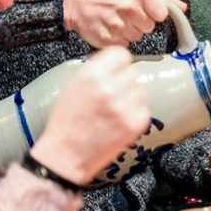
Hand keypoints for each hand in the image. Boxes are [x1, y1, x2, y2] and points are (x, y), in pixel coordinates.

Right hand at [30, 47, 150, 185]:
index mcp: (91, 76)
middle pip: (133, 72)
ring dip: (132, 97)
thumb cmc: (67, 122)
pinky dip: (136, 113)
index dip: (119, 63)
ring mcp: (124, 107)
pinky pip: (144, 108)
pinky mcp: (135, 124)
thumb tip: (116, 63)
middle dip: (124, 81)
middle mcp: (109, 88)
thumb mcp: (74, 87)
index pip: (121, 54)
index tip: (117, 70)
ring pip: (140, 89)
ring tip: (116, 109)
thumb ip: (96, 72)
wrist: (66, 156)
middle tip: (114, 94)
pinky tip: (121, 120)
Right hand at [63, 0, 186, 47]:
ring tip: (115, 19)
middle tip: (125, 13)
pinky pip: (124, 44)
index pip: (162, 13)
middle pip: (150, 27)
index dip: (154, 13)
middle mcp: (128, 8)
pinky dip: (118, 38)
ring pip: (137, 37)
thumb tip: (181, 7)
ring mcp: (117, 25)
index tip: (145, 9)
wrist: (72, 1)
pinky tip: (108, 27)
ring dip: (129, 30)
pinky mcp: (108, 39)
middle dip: (140, 22)